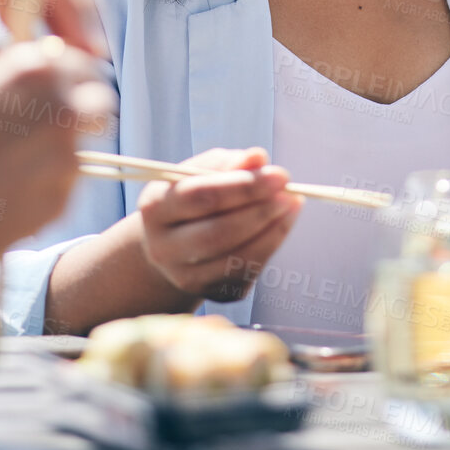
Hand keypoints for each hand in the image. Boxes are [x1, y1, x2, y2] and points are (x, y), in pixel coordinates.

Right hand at [0, 38, 114, 274]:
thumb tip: (14, 85)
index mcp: (30, 71)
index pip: (78, 61)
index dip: (64, 75)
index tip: (50, 87)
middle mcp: (59, 110)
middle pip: (99, 102)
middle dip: (81, 110)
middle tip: (48, 124)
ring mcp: (63, 162)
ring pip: (81, 149)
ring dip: (57, 153)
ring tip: (8, 167)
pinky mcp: (58, 205)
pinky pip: (62, 188)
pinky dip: (42, 190)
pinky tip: (1, 195)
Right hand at [135, 147, 302, 303]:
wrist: (174, 242)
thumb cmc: (192, 196)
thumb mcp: (201, 172)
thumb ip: (228, 163)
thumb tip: (258, 157)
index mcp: (155, 208)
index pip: (200, 198)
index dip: (243, 187)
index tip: (280, 175)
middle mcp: (163, 248)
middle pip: (216, 234)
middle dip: (260, 212)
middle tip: (290, 193)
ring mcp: (186, 276)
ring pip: (235, 259)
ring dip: (273, 231)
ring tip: (293, 204)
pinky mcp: (211, 292)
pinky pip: (247, 272)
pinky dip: (271, 246)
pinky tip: (283, 223)